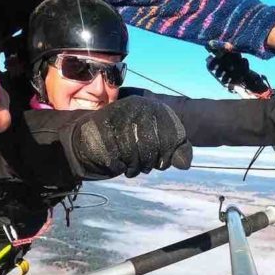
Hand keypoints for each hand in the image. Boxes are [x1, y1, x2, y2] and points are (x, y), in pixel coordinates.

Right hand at [70, 97, 192, 178]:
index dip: (168, 153)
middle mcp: (132, 107)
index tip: (162, 161)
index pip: (171, 134)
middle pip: (151, 145)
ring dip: (134, 167)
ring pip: (133, 154)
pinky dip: (119, 168)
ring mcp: (114, 118)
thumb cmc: (128, 140)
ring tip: (131, 166)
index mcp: (149, 106)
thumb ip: (174, 148)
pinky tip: (118, 164)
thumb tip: (185, 164)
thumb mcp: (154, 139)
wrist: (89, 137)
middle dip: (150, 162)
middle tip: (145, 165)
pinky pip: (116, 160)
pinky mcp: (98, 134)